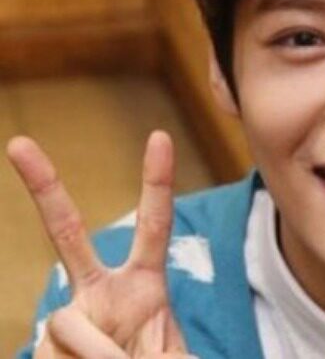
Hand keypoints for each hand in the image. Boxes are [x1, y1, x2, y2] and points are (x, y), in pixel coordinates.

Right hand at [7, 130, 188, 357]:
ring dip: (97, 354)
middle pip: (68, 231)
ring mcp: (67, 318)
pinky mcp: (41, 348)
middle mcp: (101, 291)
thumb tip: (96, 342)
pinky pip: (51, 352)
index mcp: (144, 285)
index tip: (159, 136)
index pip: (155, 224)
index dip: (157, 182)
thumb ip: (158, 351)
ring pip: (65, 323)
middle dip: (45, 187)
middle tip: (17, 144)